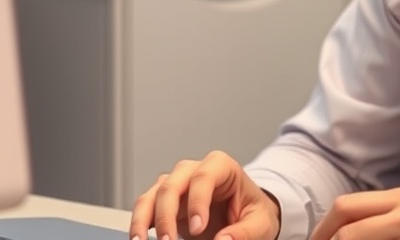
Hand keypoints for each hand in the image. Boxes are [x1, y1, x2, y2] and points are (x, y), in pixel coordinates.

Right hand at [129, 151, 281, 239]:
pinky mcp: (164, 203)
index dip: (197, 202)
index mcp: (221, 167)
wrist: (244, 214)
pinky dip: (139, 224)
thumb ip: (244, 232)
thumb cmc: (253, 211)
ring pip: (152, 195)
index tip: (198, 229)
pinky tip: (138, 239)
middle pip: (171, 184)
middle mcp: (194, 171)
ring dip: (143, 219)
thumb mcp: (260, 222)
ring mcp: (176, 185)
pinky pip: (145, 208)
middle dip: (166, 214)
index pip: (204, 177)